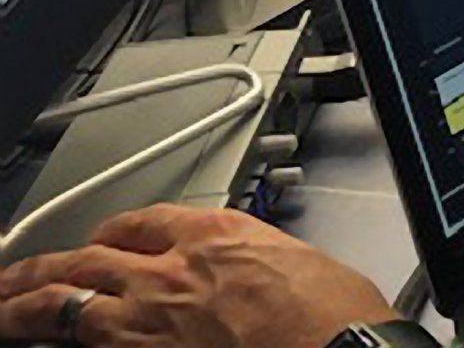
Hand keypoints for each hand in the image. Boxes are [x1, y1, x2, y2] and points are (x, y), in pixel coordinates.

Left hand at [0, 206, 396, 347]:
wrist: (337, 347)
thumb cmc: (331, 316)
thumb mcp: (292, 260)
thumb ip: (249, 258)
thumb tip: (238, 270)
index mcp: (216, 234)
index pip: (145, 220)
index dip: (114, 229)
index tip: (103, 238)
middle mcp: (172, 270)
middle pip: (89, 256)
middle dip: (44, 266)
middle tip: (13, 275)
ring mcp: (150, 318)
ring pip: (65, 301)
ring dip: (23, 305)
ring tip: (1, 307)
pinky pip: (82, 347)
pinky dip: (57, 344)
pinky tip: (35, 344)